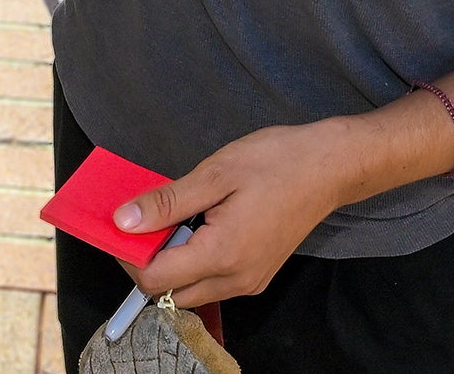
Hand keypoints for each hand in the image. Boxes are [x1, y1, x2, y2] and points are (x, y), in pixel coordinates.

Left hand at [110, 124, 348, 307]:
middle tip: (145, 218)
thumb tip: (123, 222)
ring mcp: (249, 281)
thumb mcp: (214, 174)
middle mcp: (236, 280)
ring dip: (171, 262)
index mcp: (222, 256)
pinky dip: (193, 260)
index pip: (154, 280)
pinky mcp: (257, 274)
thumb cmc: (276, 163)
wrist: (330, 167)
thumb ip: (166, 203)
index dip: (129, 255)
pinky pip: (212, 281)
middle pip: (169, 292)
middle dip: (147, 261)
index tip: (123, 223)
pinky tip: (196, 224)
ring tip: (172, 217)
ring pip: (190, 289)